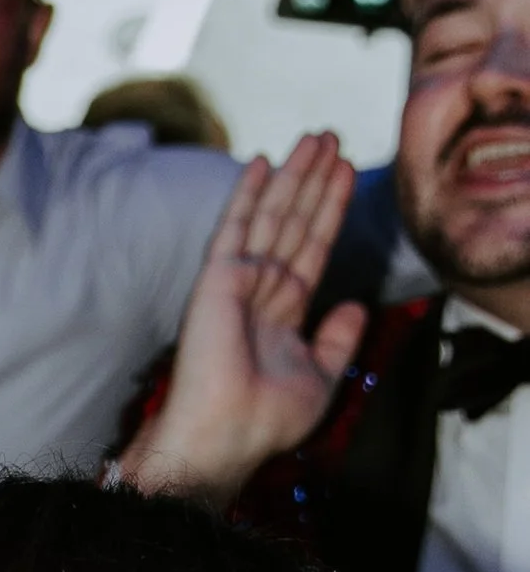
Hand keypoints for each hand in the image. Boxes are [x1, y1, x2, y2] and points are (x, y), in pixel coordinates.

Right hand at [124, 132, 363, 505]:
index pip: (312, 249)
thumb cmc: (266, 420)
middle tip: (333, 136)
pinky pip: (238, 226)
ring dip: (297, 174)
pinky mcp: (219, 278)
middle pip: (296, 223)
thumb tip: (353, 304)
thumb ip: (338, 339)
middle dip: (315, 180)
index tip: (346, 173)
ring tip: (319, 136)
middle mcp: (261, 290)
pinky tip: (265, 161)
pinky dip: (250, 193)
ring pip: (275, 215)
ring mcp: (238, 281)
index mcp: (282, 312)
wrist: (226, 435)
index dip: (330, 210)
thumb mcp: (322, 377)